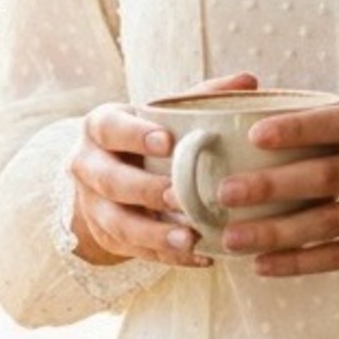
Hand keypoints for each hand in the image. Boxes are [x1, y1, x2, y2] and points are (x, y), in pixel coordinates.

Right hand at [69, 72, 259, 266]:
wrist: (106, 174)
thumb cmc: (145, 136)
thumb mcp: (162, 113)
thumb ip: (201, 98)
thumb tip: (249, 81)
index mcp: (101, 128)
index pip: (111, 128)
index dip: (135, 135)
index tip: (167, 140)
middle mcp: (89, 166)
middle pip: (111, 181)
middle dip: (145, 189)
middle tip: (179, 194)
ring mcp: (95, 206)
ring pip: (119, 224)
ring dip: (155, 234)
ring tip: (190, 238)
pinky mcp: (109, 237)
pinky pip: (136, 252)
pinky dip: (168, 257)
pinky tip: (201, 257)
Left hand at [214, 103, 338, 276]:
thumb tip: (279, 130)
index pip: (338, 124)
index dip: (296, 128)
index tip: (255, 135)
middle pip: (323, 177)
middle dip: (269, 187)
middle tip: (225, 193)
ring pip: (325, 222)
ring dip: (274, 231)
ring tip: (233, 237)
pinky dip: (300, 262)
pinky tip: (266, 264)